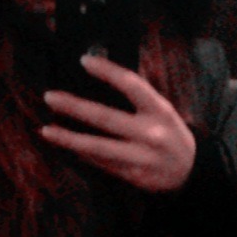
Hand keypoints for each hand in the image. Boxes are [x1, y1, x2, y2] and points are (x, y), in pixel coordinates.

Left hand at [40, 55, 195, 192]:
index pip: (131, 84)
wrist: (190, 172)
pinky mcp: (132, 175)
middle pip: (105, 118)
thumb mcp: (163, 111)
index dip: (107, 71)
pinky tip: (65, 144)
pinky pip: (100, 162)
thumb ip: (138, 98)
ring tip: (46, 130)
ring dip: (68, 138)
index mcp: (160, 111)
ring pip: (97, 147)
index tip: (84, 61)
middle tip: (50, 97)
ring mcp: (140, 157)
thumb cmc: (170, 134)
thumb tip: (99, 80)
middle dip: (74, 107)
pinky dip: (81, 153)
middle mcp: (150, 134)